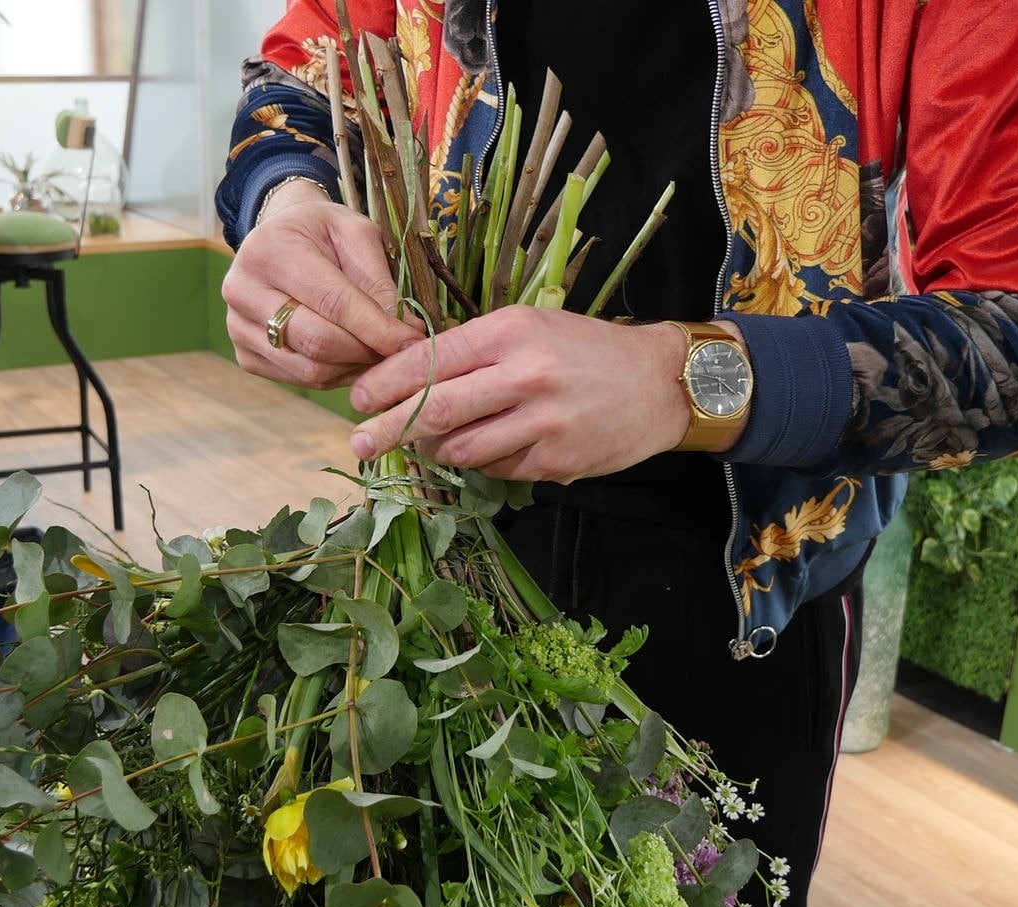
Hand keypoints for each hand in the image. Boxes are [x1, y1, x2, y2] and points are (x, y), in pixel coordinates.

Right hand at [221, 187, 422, 388]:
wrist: (280, 239)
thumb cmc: (323, 233)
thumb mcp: (356, 234)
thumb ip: (379, 279)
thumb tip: (407, 331)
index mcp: (270, 250)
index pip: (333, 302)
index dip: (378, 328)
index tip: (414, 341)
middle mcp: (242, 290)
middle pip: (318, 342)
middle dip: (368, 352)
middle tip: (400, 350)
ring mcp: (238, 327)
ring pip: (310, 369)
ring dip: (354, 368)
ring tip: (378, 352)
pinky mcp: (245, 355)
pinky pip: (299, 379)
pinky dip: (335, 375)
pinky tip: (351, 357)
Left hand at [346, 307, 695, 482]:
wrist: (660, 383)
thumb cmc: (587, 349)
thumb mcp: (531, 326)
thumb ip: (475, 349)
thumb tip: (410, 378)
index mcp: (510, 331)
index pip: (430, 359)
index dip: (384, 383)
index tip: (357, 397)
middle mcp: (524, 374)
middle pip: (434, 409)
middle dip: (387, 428)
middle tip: (360, 441)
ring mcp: (541, 422)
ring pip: (460, 448)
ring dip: (433, 451)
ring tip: (424, 446)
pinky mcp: (555, 460)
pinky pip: (495, 469)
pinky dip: (479, 463)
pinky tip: (482, 451)